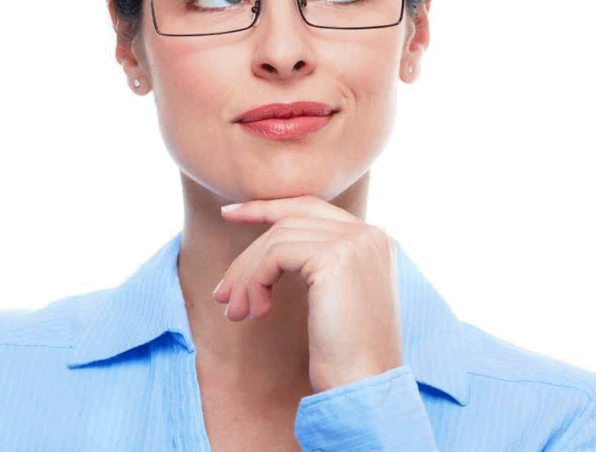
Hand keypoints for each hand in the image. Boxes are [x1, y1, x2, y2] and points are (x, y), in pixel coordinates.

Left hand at [211, 196, 404, 393]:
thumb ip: (318, 265)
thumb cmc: (347, 356)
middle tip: (222, 292)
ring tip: (236, 313)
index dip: (267, 207)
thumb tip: (265, 252)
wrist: (366, 387)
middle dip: (248, 254)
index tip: (229, 214)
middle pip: (290, 221)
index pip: (311, 208)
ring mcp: (355, 242)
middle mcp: (369, 234)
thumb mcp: (335, 300)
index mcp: (374, 241)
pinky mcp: (336, 257)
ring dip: (247, 277)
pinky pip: (276, 255)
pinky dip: (255, 281)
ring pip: (278, 238)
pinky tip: (256, 313)